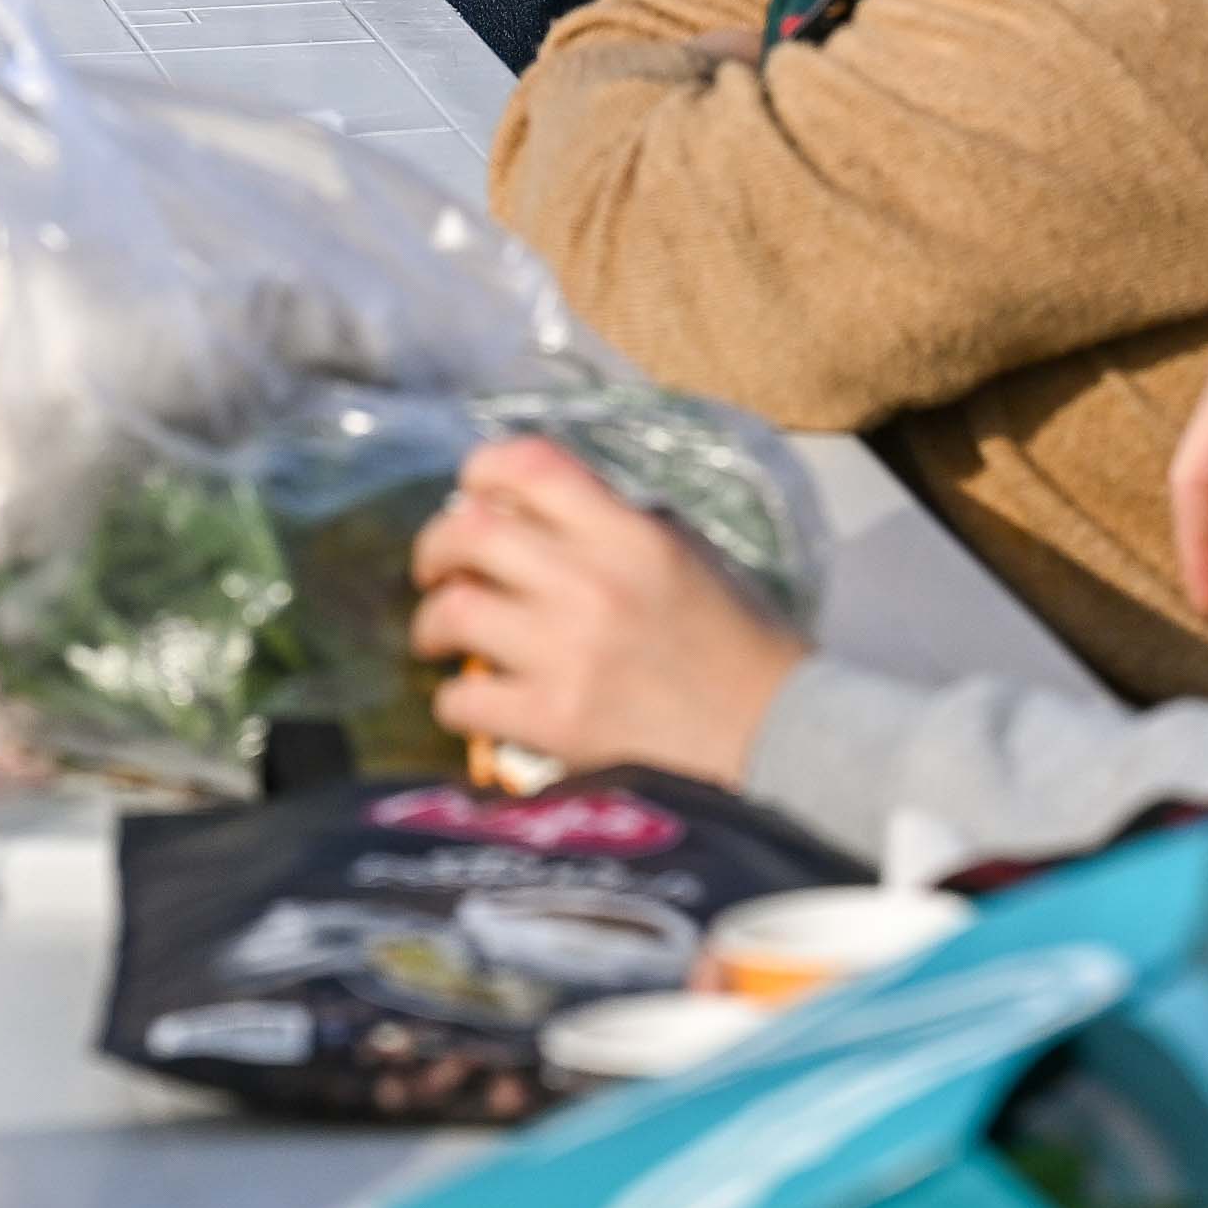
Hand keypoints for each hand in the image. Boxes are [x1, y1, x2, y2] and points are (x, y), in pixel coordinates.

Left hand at [409, 435, 802, 787]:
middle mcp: (592, 583)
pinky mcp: (555, 723)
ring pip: (454, 613)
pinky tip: (472, 703)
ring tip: (441, 637)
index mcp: (629, 534)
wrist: (774, 741)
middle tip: (437, 571)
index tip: (470, 493)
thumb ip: (610, 529)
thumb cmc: (736, 646)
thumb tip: (525, 517)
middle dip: (436, 548)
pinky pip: (463, 699)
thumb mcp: (683, 556)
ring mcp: (568, 654)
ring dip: (433, 624)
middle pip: (470, 532)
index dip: (482, 468)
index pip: (530, 465)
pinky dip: (455, 701)